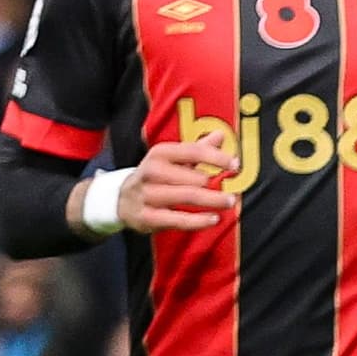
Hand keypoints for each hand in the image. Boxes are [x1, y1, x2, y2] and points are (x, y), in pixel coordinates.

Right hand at [112, 128, 237, 232]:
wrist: (120, 199)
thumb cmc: (155, 177)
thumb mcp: (172, 159)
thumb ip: (197, 149)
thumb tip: (221, 135)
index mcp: (159, 154)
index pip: (192, 152)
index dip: (217, 158)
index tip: (236, 165)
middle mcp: (151, 172)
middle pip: (192, 177)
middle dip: (215, 183)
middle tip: (235, 190)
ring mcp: (147, 195)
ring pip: (186, 196)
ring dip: (212, 200)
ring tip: (229, 201)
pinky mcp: (147, 217)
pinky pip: (177, 220)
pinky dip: (198, 221)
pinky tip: (214, 219)